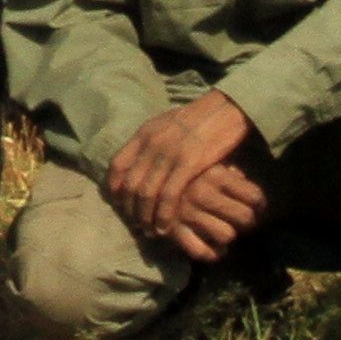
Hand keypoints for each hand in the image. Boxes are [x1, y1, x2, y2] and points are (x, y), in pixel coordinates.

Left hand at [102, 90, 264, 261]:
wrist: (225, 108)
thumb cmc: (199, 118)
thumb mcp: (167, 123)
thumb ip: (151, 140)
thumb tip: (140, 159)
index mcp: (145, 132)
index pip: (117, 165)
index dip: (115, 188)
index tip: (120, 203)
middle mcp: (152, 143)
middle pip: (130, 183)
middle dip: (130, 208)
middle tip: (136, 223)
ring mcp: (169, 153)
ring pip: (146, 193)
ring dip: (145, 216)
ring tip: (149, 230)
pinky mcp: (188, 164)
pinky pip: (168, 196)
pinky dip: (163, 215)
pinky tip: (164, 227)